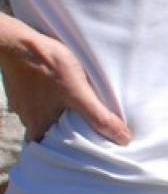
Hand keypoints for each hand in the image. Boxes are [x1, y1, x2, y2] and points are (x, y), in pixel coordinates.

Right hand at [0, 23, 130, 144]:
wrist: (17, 40)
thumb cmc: (47, 66)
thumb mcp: (79, 93)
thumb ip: (99, 117)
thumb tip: (123, 139)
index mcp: (38, 124)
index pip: (51, 149)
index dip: (67, 152)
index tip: (85, 152)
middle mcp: (26, 117)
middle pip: (47, 133)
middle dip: (65, 134)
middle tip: (86, 132)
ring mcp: (21, 101)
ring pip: (42, 115)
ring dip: (57, 115)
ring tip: (78, 112)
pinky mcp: (20, 86)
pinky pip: (36, 99)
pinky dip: (49, 99)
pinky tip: (61, 92)